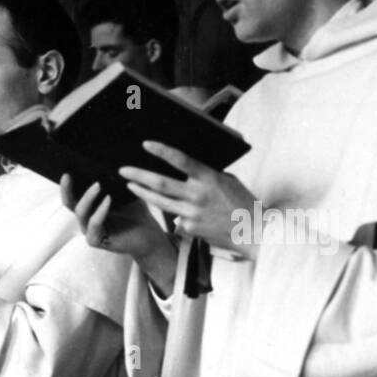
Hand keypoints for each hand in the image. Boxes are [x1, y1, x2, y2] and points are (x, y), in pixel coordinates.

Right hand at [63, 174, 178, 296]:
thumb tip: (107, 160)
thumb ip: (114, 181)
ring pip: (80, 213)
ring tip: (98, 185)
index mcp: (89, 209)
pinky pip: (94, 224)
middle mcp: (86, 220)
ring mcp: (89, 231)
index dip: (66, 186)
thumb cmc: (136, 212)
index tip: (66, 172)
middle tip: (70, 176)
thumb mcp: (124, 192)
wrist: (149, 233)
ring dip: (88, 197)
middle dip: (68, 189)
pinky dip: (100, 211)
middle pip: (70, 204)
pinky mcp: (96, 241)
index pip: (72, 197)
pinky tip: (108, 199)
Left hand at [119, 142, 257, 256]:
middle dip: (138, 176)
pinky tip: (174, 209)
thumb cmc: (242, 203)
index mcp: (209, 179)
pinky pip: (176, 217)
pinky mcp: (190, 228)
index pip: (181, 160)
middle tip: (124, 170)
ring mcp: (192, 214)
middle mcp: (198, 196)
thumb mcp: (227, 181)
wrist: (252, 232)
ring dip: (142, 193)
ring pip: (160, 202)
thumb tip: (186, 167)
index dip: (161, 151)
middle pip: (160, 184)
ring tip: (131, 185)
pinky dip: (173, 212)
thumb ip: (206, 175)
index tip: (146, 144)